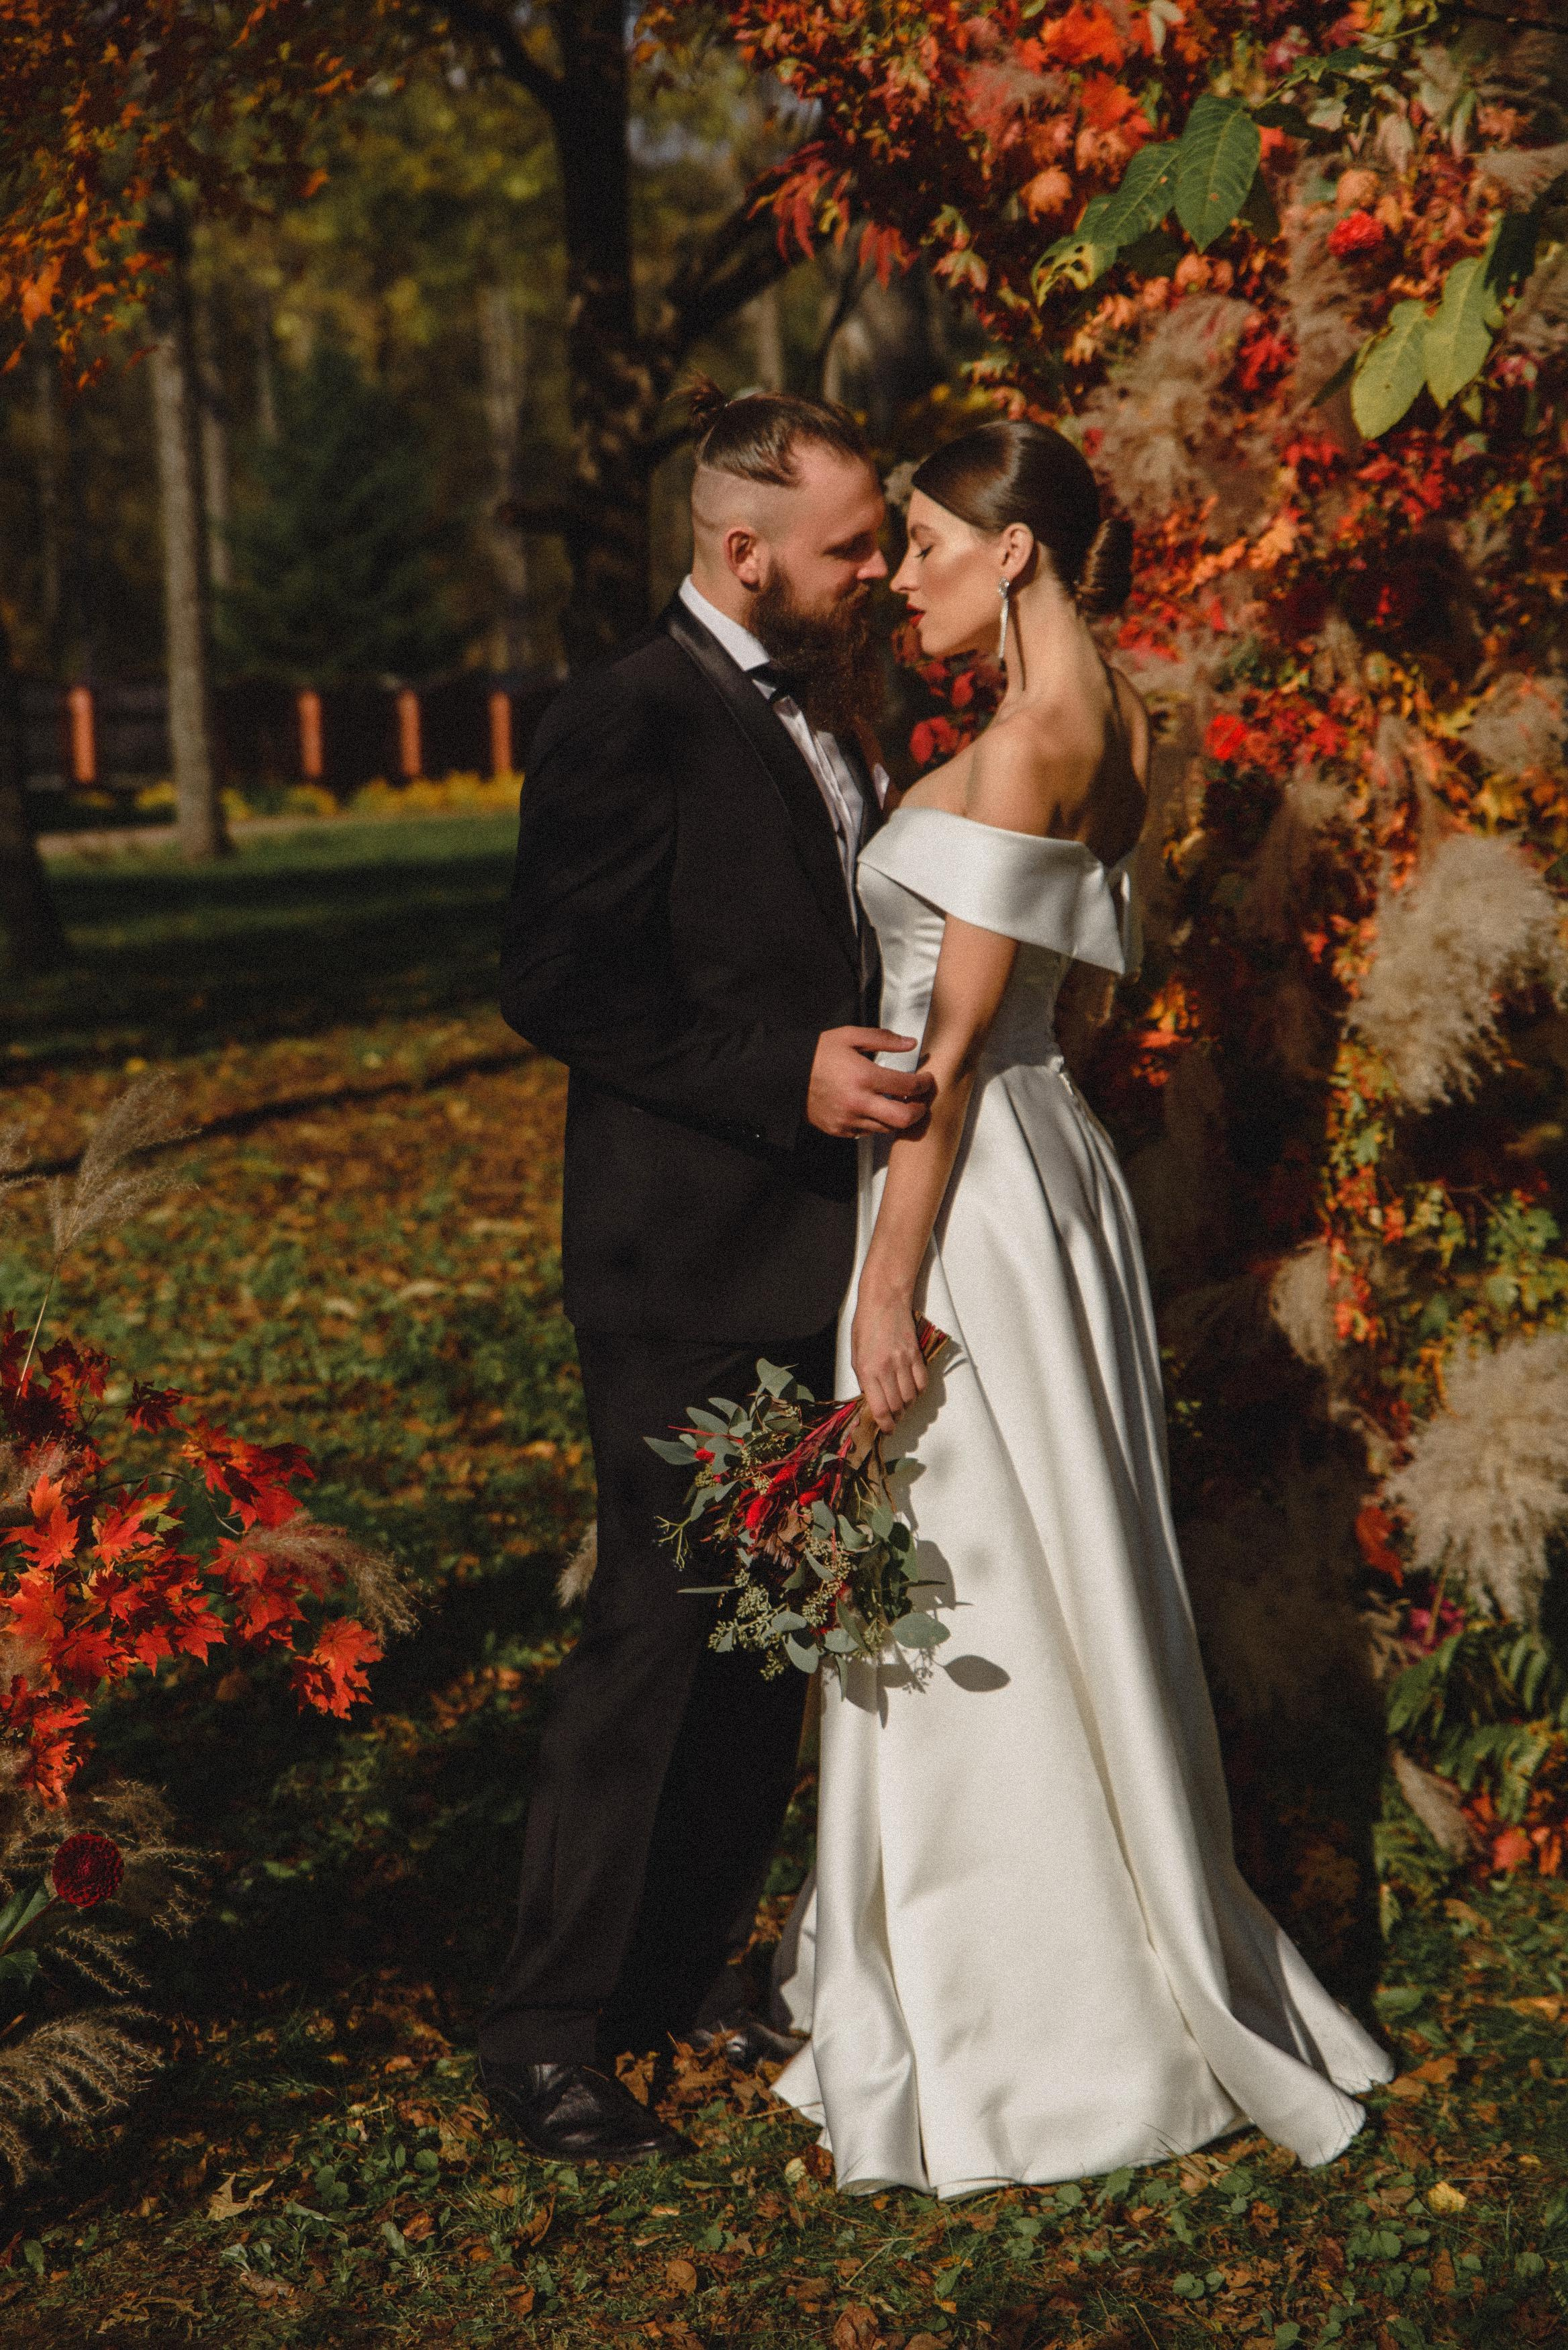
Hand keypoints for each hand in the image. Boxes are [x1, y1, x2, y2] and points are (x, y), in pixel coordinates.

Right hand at [806, 1028, 934, 1138]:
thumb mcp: (849, 1036)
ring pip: (887, 1128)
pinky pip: (867, 1132)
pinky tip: (874, 1108)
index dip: (924, 1083)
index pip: (908, 1086)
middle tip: (920, 1101)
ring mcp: (849, 1119)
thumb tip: (910, 1043)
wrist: (786, 1076)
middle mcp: (858, 1102)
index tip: (926, 1080)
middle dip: (919, 1110)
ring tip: (898, 1103)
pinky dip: (875, 1122)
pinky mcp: (840, 1130)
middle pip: (903, 1118)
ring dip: (897, 1117)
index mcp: (864, 1076)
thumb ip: (883, 1039)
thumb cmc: (817, 1054)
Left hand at [851, 1293, 927, 1433]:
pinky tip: (912, 1390)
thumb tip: (872, 1398)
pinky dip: (918, 1391)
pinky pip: (922, 1382)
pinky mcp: (916, 1355)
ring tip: (902, 1404)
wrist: (884, 1301)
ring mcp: (904, 1362)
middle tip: (893, 1418)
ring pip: (911, 1397)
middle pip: (897, 1406)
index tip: (887, 1430)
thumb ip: (864, 1378)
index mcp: (867, 1370)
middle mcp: (886, 1368)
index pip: (880, 1408)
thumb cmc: (865, 1325)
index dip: (885, 1424)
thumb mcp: (855, 1354)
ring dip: (907, 1406)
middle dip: (896, 1417)